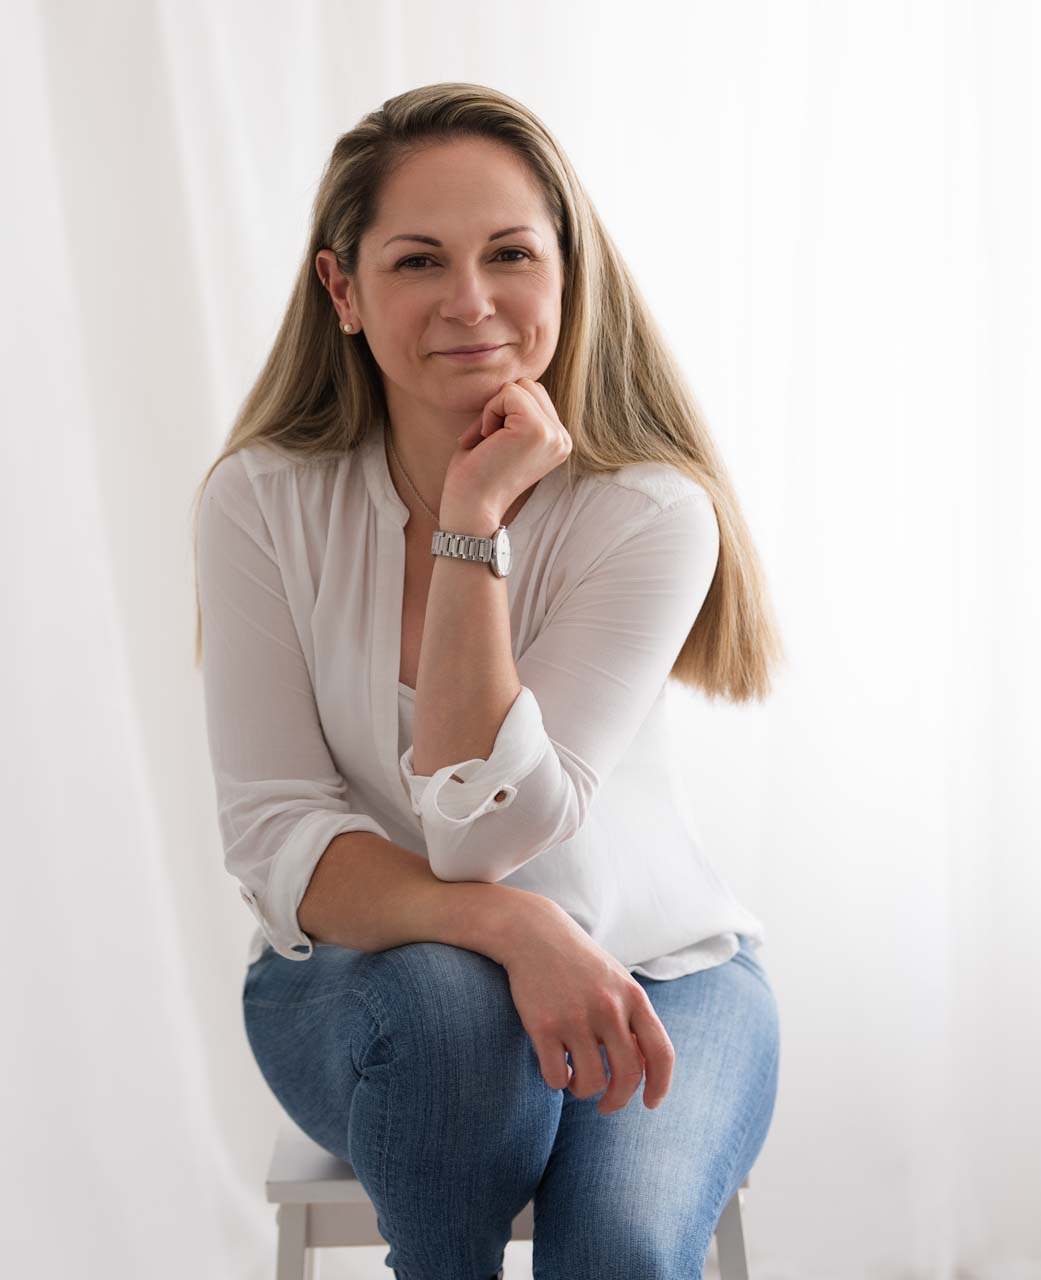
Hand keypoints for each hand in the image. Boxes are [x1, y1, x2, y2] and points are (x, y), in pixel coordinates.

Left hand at [441, 378, 571, 520]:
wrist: (471, 509)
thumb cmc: (477, 475)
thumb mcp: (506, 438)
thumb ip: (517, 412)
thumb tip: (516, 381)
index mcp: (558, 441)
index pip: (534, 395)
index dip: (504, 411)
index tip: (493, 445)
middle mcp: (562, 438)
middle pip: (529, 385)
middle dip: (501, 406)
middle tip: (489, 443)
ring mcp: (553, 434)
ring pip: (520, 386)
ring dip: (494, 409)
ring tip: (490, 443)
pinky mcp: (536, 430)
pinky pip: (508, 393)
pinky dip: (488, 412)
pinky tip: (487, 441)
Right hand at [500, 896, 674, 1115]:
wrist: (533, 933)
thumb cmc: (578, 962)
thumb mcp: (616, 981)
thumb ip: (632, 1019)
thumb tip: (643, 1069)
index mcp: (633, 997)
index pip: (661, 1053)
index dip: (660, 1086)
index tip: (650, 1104)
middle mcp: (609, 1008)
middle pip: (628, 1076)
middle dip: (618, 1100)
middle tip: (606, 1105)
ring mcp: (575, 1017)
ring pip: (591, 1082)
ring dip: (584, 1091)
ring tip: (575, 1080)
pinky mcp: (543, 1025)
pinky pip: (556, 1076)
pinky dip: (558, 1082)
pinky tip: (557, 1069)